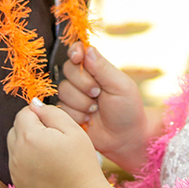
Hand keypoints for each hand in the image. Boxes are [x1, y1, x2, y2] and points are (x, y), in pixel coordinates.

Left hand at [8, 101, 108, 187]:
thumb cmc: (81, 164)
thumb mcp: (72, 130)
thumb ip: (51, 112)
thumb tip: (35, 104)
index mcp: (28, 136)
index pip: (23, 113)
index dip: (38, 115)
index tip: (54, 126)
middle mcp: (16, 154)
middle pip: (15, 131)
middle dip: (30, 130)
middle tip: (54, 140)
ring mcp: (16, 173)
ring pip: (16, 150)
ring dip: (28, 148)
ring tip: (52, 157)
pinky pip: (19, 169)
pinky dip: (29, 166)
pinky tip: (48, 172)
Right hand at [58, 43, 148, 170]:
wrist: (125, 138)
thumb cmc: (128, 109)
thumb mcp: (120, 86)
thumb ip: (102, 67)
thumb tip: (87, 49)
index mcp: (96, 68)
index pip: (78, 51)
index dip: (75, 53)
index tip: (77, 58)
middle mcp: (82, 79)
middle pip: (68, 70)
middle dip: (83, 84)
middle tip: (98, 94)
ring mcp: (74, 96)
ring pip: (63, 90)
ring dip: (81, 102)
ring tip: (95, 110)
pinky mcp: (67, 112)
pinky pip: (60, 108)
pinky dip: (75, 115)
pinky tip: (87, 120)